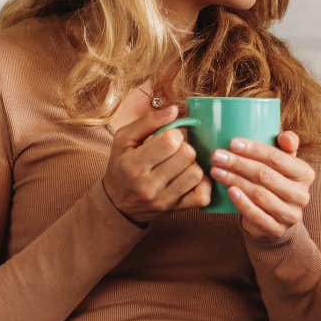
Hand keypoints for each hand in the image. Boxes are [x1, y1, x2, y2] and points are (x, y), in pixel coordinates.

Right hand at [101, 105, 211, 223]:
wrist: (117, 204)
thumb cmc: (121, 166)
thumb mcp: (124, 139)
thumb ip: (148, 122)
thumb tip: (174, 110)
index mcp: (134, 165)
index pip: (170, 142)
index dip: (174, 134)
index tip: (167, 138)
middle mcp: (149, 186)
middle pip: (187, 156)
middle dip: (184, 147)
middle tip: (174, 151)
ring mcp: (164, 200)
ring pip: (197, 173)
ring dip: (193, 164)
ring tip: (181, 164)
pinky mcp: (176, 210)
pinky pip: (203, 196)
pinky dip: (203, 184)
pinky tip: (191, 178)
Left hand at [209, 131, 315, 240]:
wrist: (275, 218)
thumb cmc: (275, 183)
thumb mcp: (283, 163)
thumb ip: (286, 146)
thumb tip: (286, 137)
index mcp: (305, 174)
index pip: (278, 158)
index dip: (254, 149)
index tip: (232, 143)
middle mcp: (302, 195)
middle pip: (265, 175)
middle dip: (238, 164)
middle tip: (217, 156)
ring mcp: (290, 214)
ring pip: (259, 194)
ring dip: (234, 180)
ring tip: (216, 171)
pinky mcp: (277, 230)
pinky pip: (257, 215)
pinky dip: (242, 202)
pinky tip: (229, 190)